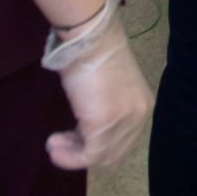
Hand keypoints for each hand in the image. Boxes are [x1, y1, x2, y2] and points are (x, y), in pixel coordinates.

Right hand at [41, 0, 152, 170]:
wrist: (90, 37)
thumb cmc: (94, 54)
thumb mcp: (109, 88)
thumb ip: (108, 109)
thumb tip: (89, 129)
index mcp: (143, 105)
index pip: (124, 141)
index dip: (98, 146)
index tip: (74, 139)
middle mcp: (139, 115)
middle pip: (114, 153)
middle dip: (85, 153)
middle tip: (60, 143)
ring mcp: (123, 121)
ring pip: (99, 157)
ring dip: (72, 156)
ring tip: (54, 144)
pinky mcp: (103, 125)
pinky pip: (87, 156)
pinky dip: (69, 158)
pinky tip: (53, 144)